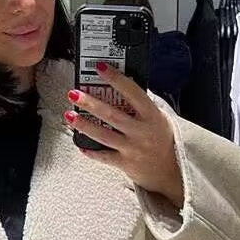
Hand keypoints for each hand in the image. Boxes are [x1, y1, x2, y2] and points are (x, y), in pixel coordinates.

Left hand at [63, 62, 183, 208]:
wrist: (171, 172)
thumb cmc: (162, 140)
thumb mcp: (160, 118)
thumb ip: (143, 105)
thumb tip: (123, 84)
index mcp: (152, 115)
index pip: (133, 92)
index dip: (116, 79)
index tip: (100, 68)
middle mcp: (142, 131)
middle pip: (112, 115)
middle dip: (90, 104)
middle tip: (73, 94)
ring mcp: (133, 148)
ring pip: (104, 136)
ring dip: (84, 125)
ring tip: (69, 115)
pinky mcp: (125, 164)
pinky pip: (104, 157)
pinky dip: (91, 151)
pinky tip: (79, 143)